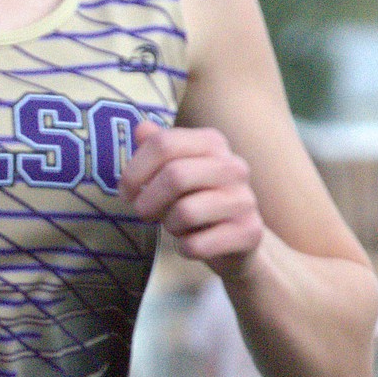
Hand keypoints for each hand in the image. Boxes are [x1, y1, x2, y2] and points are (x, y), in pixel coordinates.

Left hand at [119, 120, 263, 269]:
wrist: (237, 241)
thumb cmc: (197, 200)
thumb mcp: (175, 170)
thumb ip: (158, 149)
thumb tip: (141, 128)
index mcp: (212, 143)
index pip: (163, 144)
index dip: (134, 171)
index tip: (128, 192)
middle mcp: (233, 166)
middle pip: (174, 176)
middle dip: (147, 201)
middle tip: (144, 213)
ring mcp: (244, 199)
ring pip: (186, 212)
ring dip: (169, 225)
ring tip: (177, 226)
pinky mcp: (249, 232)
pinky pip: (197, 244)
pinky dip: (185, 249)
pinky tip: (193, 244)